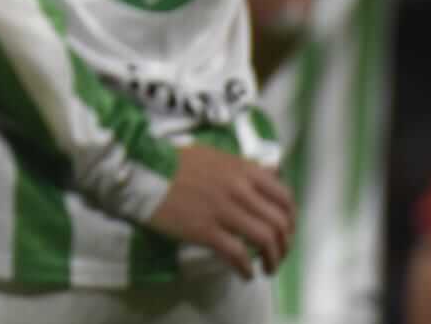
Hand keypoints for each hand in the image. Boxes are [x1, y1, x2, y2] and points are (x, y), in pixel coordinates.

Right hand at [146, 143, 294, 279]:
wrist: (140, 172)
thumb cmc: (173, 163)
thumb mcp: (213, 156)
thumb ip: (242, 168)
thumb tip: (271, 178)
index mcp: (242, 169)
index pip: (284, 197)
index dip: (291, 219)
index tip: (286, 231)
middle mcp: (238, 189)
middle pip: (279, 222)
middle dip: (284, 244)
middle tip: (278, 254)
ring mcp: (223, 210)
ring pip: (265, 240)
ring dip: (272, 259)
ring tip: (267, 268)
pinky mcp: (206, 230)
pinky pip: (238, 254)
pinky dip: (247, 268)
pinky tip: (246, 274)